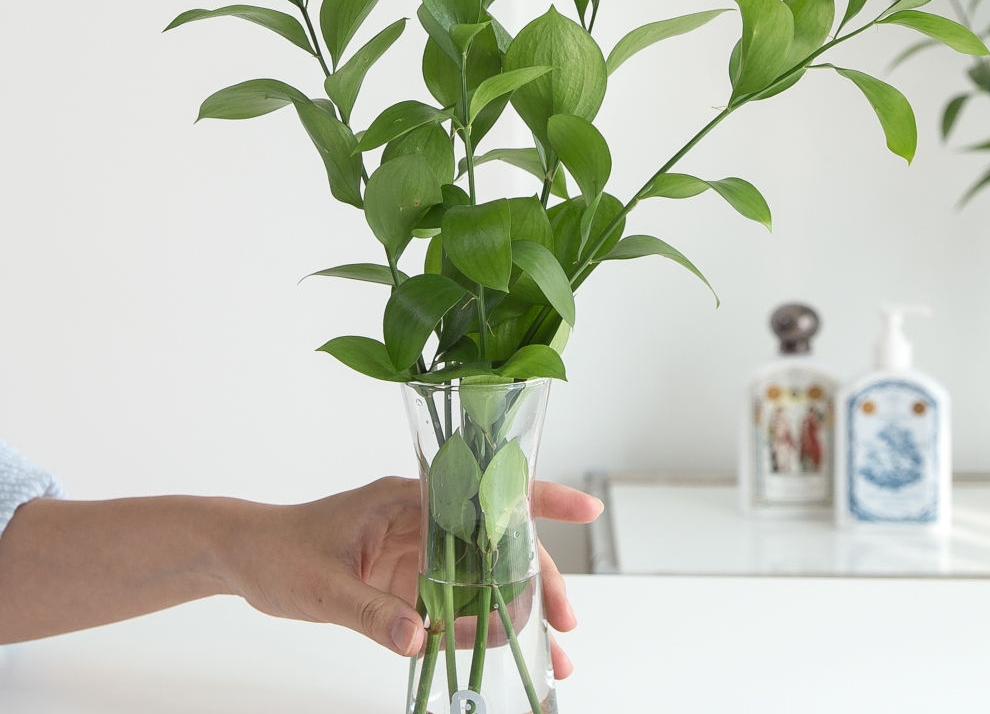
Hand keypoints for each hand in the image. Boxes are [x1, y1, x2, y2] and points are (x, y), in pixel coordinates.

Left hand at [220, 477, 602, 676]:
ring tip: (552, 656)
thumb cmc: (279, 553)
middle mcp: (422, 520)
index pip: (482, 492)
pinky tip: (504, 653)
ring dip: (517, 612)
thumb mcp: (322, 587)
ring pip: (482, 576)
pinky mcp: (408, 581)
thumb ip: (372, 613)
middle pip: (495, 542)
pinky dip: (481, 629)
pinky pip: (456, 603)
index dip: (538, 497)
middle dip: (537, 579)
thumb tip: (421, 640)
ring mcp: (418, 551)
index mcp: (406, 499)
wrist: (244, 558)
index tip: (586, 508)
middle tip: (566, 624)